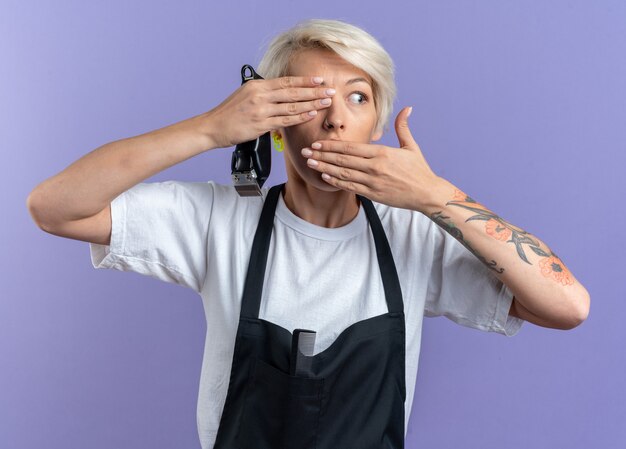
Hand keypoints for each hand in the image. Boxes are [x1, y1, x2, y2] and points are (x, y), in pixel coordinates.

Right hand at [204, 76, 334, 148]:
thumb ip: (263, 93)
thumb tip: (280, 92)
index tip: (319, 80)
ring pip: (292, 106)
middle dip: (314, 91)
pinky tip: (311, 114)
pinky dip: (300, 117)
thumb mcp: (245, 95)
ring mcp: (261, 110)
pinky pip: (285, 120)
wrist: (213, 127)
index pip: (286, 81)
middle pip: (293, 92)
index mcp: (257, 86)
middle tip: (330, 90)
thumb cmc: (229, 113)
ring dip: (311, 104)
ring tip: (325, 102)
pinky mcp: (261, 125)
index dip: (305, 80)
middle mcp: (260, 95)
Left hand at [301, 107, 444, 211]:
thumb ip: (403, 127)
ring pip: (343, 174)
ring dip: (324, 168)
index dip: (331, 145)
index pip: (350, 147)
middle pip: (342, 160)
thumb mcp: (411, 146)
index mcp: (381, 153)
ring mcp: (372, 182)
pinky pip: (350, 187)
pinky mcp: (373, 194)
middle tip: (305, 151)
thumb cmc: (419, 170)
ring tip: (310, 163)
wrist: (426, 194)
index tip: (317, 143)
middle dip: (321, 155)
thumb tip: (407, 108)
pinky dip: (336, 182)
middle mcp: (374, 167)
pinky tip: (325, 177)